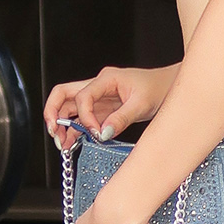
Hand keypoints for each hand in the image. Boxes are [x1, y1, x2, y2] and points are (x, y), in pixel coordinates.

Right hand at [44, 66, 172, 151]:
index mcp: (106, 79)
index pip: (83, 96)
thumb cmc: (159, 88)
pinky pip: (82, 118)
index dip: (85, 117)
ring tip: (62, 144)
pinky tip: (72, 143)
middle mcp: (98, 86)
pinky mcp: (102, 109)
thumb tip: (102, 133)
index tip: (96, 133)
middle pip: (64, 94)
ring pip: (70, 107)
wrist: (169, 87)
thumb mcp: (142, 104)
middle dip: (54, 112)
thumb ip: (121, 119)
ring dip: (62, 124)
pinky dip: (75, 130)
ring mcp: (98, 98)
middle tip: (54, 131)